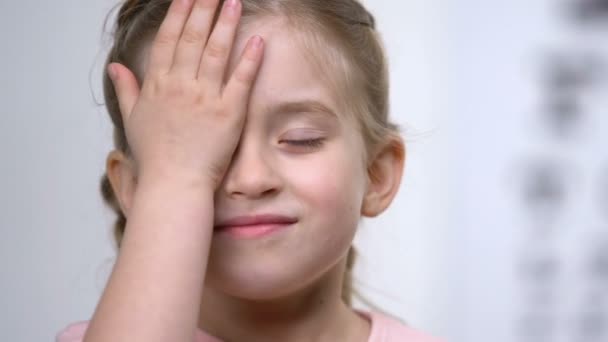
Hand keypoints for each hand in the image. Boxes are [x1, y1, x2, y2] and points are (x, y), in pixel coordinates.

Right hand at [107, 0, 263, 188]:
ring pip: (217, 52)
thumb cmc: (155, 156)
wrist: (173, 184)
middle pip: (193, 38)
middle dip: (203, 8)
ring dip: (226, 24)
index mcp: (158, 85)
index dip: (179, 14)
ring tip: (233, 1)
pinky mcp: (228, 113)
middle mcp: (180, 86)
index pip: (169, 39)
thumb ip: (126, 89)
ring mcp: (205, 98)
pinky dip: (250, 60)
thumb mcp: (133, 119)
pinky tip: (257, 41)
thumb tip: (116, 67)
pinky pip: (241, 80)